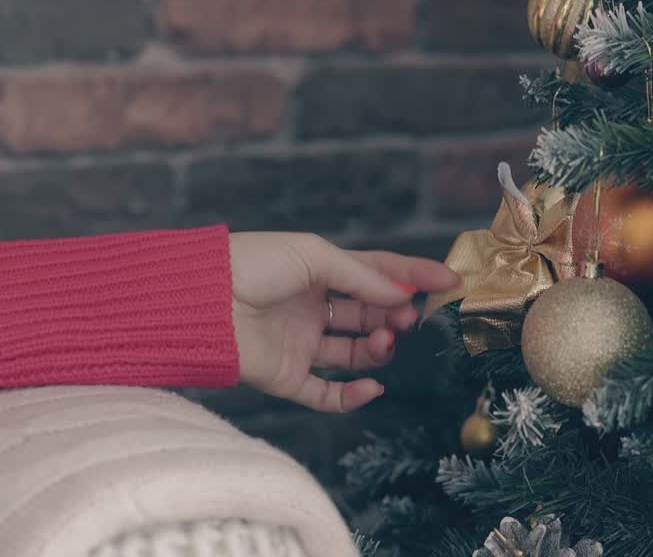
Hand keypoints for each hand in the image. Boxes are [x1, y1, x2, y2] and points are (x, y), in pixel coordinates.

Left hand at [229, 233, 459, 412]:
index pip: (377, 274)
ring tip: (385, 340)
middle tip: (412, 316)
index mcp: (320, 271)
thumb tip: (402, 296)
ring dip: (379, 349)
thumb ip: (362, 277)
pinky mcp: (286, 377)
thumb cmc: (252, 263)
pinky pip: (327, 394)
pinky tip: (372, 386)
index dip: (414, 276)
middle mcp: (313, 308)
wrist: (201, 300)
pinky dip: (353, 395)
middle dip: (397, 315)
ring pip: (355, 354)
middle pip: (370, 315)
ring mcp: (301, 343)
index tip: (451, 280)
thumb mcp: (314, 255)